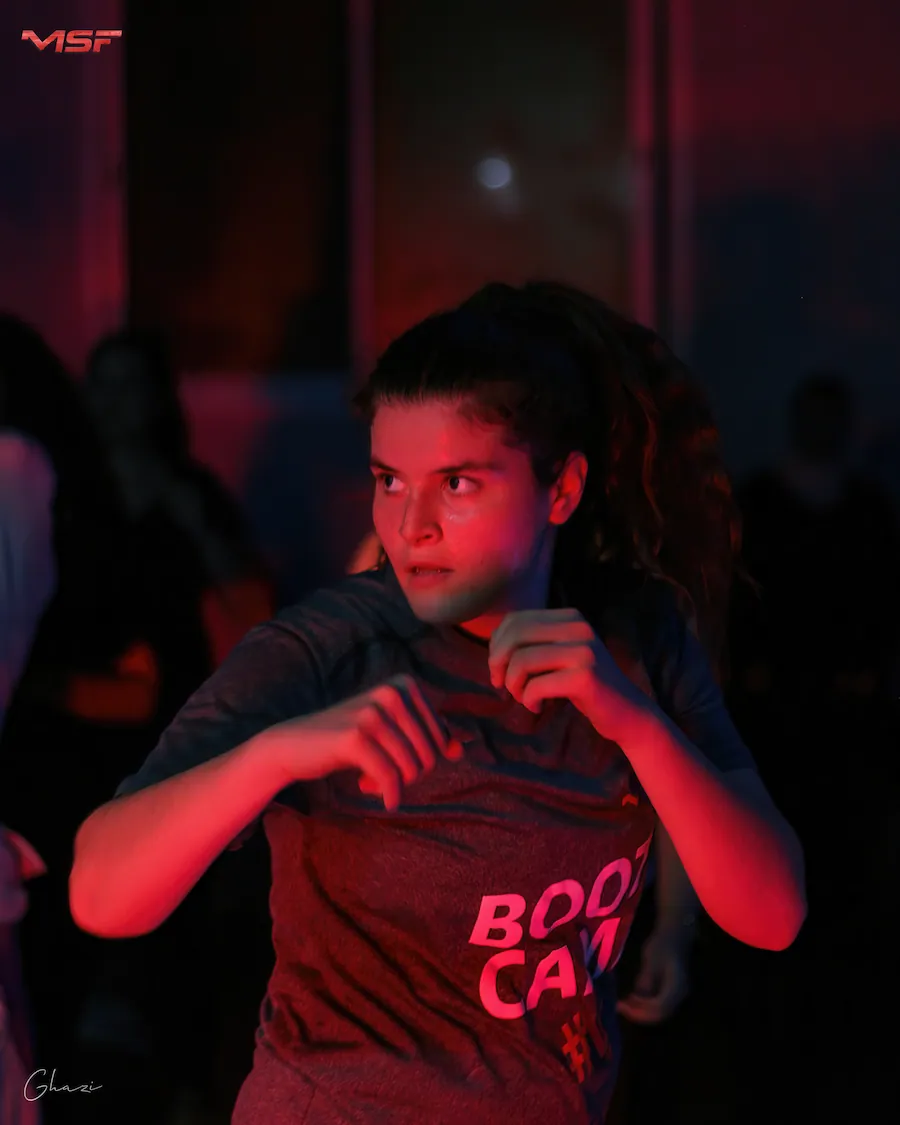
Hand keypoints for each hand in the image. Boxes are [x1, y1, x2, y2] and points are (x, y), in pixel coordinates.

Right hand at [267, 674, 462, 810]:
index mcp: (404, 685)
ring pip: (412, 769)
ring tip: (371, 779)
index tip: (396, 760)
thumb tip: (459, 750)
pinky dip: (390, 795)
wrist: (294, 744)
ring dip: (395, 784)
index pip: (441, 738)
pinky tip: (382, 798)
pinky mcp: (356, 738)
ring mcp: (372, 713)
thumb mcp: (390, 731)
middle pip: (430, 755)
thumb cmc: (348, 739)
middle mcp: (391, 693)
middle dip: (410, 774)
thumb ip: (426, 736)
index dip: (423, 759)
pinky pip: (390, 778)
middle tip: (381, 774)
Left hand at [487, 608, 645, 727]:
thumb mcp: (560, 655)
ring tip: (522, 697)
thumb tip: (493, 644)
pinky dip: (528, 699)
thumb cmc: (586, 686)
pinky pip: (536, 686)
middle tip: (501, 684)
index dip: (497, 644)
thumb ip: (534, 643)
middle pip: (515, 635)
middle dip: (498, 662)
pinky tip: (537, 706)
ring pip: (522, 660)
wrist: (627, 713)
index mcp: (570, 617)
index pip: (516, 619)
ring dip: (513, 684)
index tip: (499, 669)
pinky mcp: (585, 677)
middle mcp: (578, 627)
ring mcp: (583, 651)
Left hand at [616, 928, 690, 1024]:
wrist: (676, 934)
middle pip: (660, 1014)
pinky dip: (645, 1006)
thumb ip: (645, 980)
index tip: (622, 1004)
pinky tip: (633, 999)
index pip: (659, 1007)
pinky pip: (660, 1006)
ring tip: (624, 1005)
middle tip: (620, 1007)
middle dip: (639, 1014)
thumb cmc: (662, 944)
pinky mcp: (673, 993)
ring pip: (660, 1012)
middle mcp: (680, 995)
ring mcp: (678, 995)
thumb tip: (635, 998)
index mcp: (676, 986)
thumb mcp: (650, 960)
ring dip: (641, 1011)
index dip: (640, 1010)